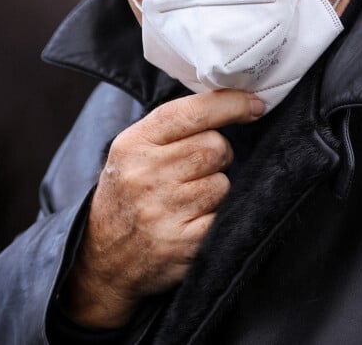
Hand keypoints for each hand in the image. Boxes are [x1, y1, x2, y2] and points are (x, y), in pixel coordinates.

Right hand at [60, 89, 264, 327]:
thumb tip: (235, 104)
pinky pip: (224, 214)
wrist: (105, 257)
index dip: (231, 104)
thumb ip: (175, 125)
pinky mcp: (184, 242)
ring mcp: (164, 211)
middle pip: (215, 146)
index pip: (192, 112)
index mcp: (134, 144)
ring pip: (223, 182)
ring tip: (190, 198)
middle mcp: (146, 175)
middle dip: (218, 155)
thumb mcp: (134, 149)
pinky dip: (217, 215)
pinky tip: (194, 220)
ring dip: (216, 187)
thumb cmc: (128, 193)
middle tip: (197, 169)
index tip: (255, 104)